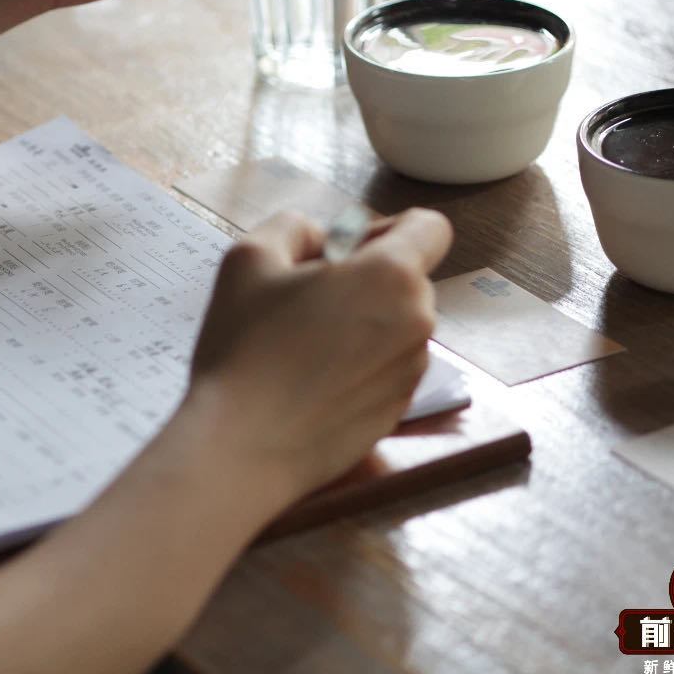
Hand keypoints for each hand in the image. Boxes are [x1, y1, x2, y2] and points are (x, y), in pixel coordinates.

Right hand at [183, 208, 452, 501]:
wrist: (243, 447)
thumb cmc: (244, 350)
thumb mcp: (249, 258)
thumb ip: (294, 226)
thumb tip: (319, 237)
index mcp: (392, 275)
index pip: (430, 227)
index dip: (387, 228)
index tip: (345, 251)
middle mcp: (417, 321)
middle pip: (408, 279)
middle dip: (365, 280)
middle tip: (306, 301)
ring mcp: (411, 371)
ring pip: (397, 325)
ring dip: (362, 324)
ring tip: (303, 346)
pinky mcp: (398, 410)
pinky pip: (387, 367)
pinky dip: (359, 365)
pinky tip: (311, 381)